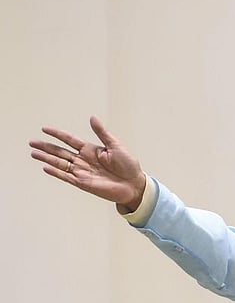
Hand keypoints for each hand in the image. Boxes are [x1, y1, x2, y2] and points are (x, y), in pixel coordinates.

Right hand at [30, 116, 146, 212]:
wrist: (134, 184)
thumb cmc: (128, 165)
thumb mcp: (115, 146)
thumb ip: (102, 133)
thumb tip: (92, 118)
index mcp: (90, 150)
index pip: (69, 140)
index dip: (57, 134)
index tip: (44, 129)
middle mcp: (83, 160)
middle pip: (60, 152)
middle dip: (46, 147)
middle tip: (32, 142)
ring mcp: (82, 171)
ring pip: (60, 163)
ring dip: (47, 158)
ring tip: (33, 153)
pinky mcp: (83, 183)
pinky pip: (67, 177)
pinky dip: (56, 172)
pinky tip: (46, 167)